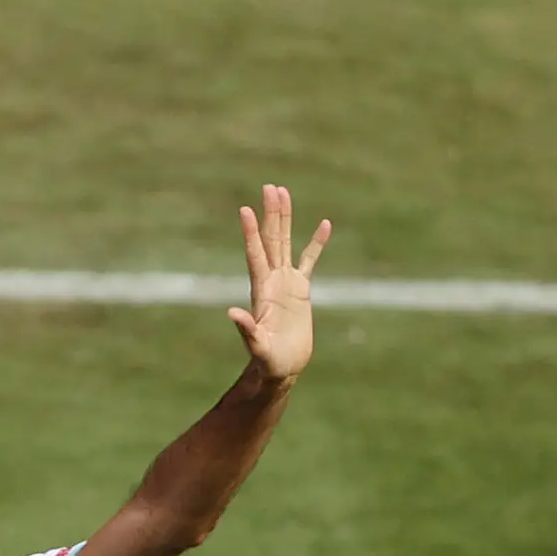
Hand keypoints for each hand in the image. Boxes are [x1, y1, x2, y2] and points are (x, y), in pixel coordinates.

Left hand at [225, 185, 328, 385]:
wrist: (281, 368)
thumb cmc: (268, 361)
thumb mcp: (257, 347)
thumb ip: (246, 330)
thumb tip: (231, 312)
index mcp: (262, 291)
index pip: (256, 255)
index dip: (252, 234)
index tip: (246, 210)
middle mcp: (272, 281)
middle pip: (271, 240)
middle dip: (271, 214)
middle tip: (270, 187)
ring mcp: (286, 282)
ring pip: (286, 243)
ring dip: (285, 219)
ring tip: (283, 192)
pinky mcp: (301, 290)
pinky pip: (310, 260)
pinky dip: (317, 243)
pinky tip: (325, 224)